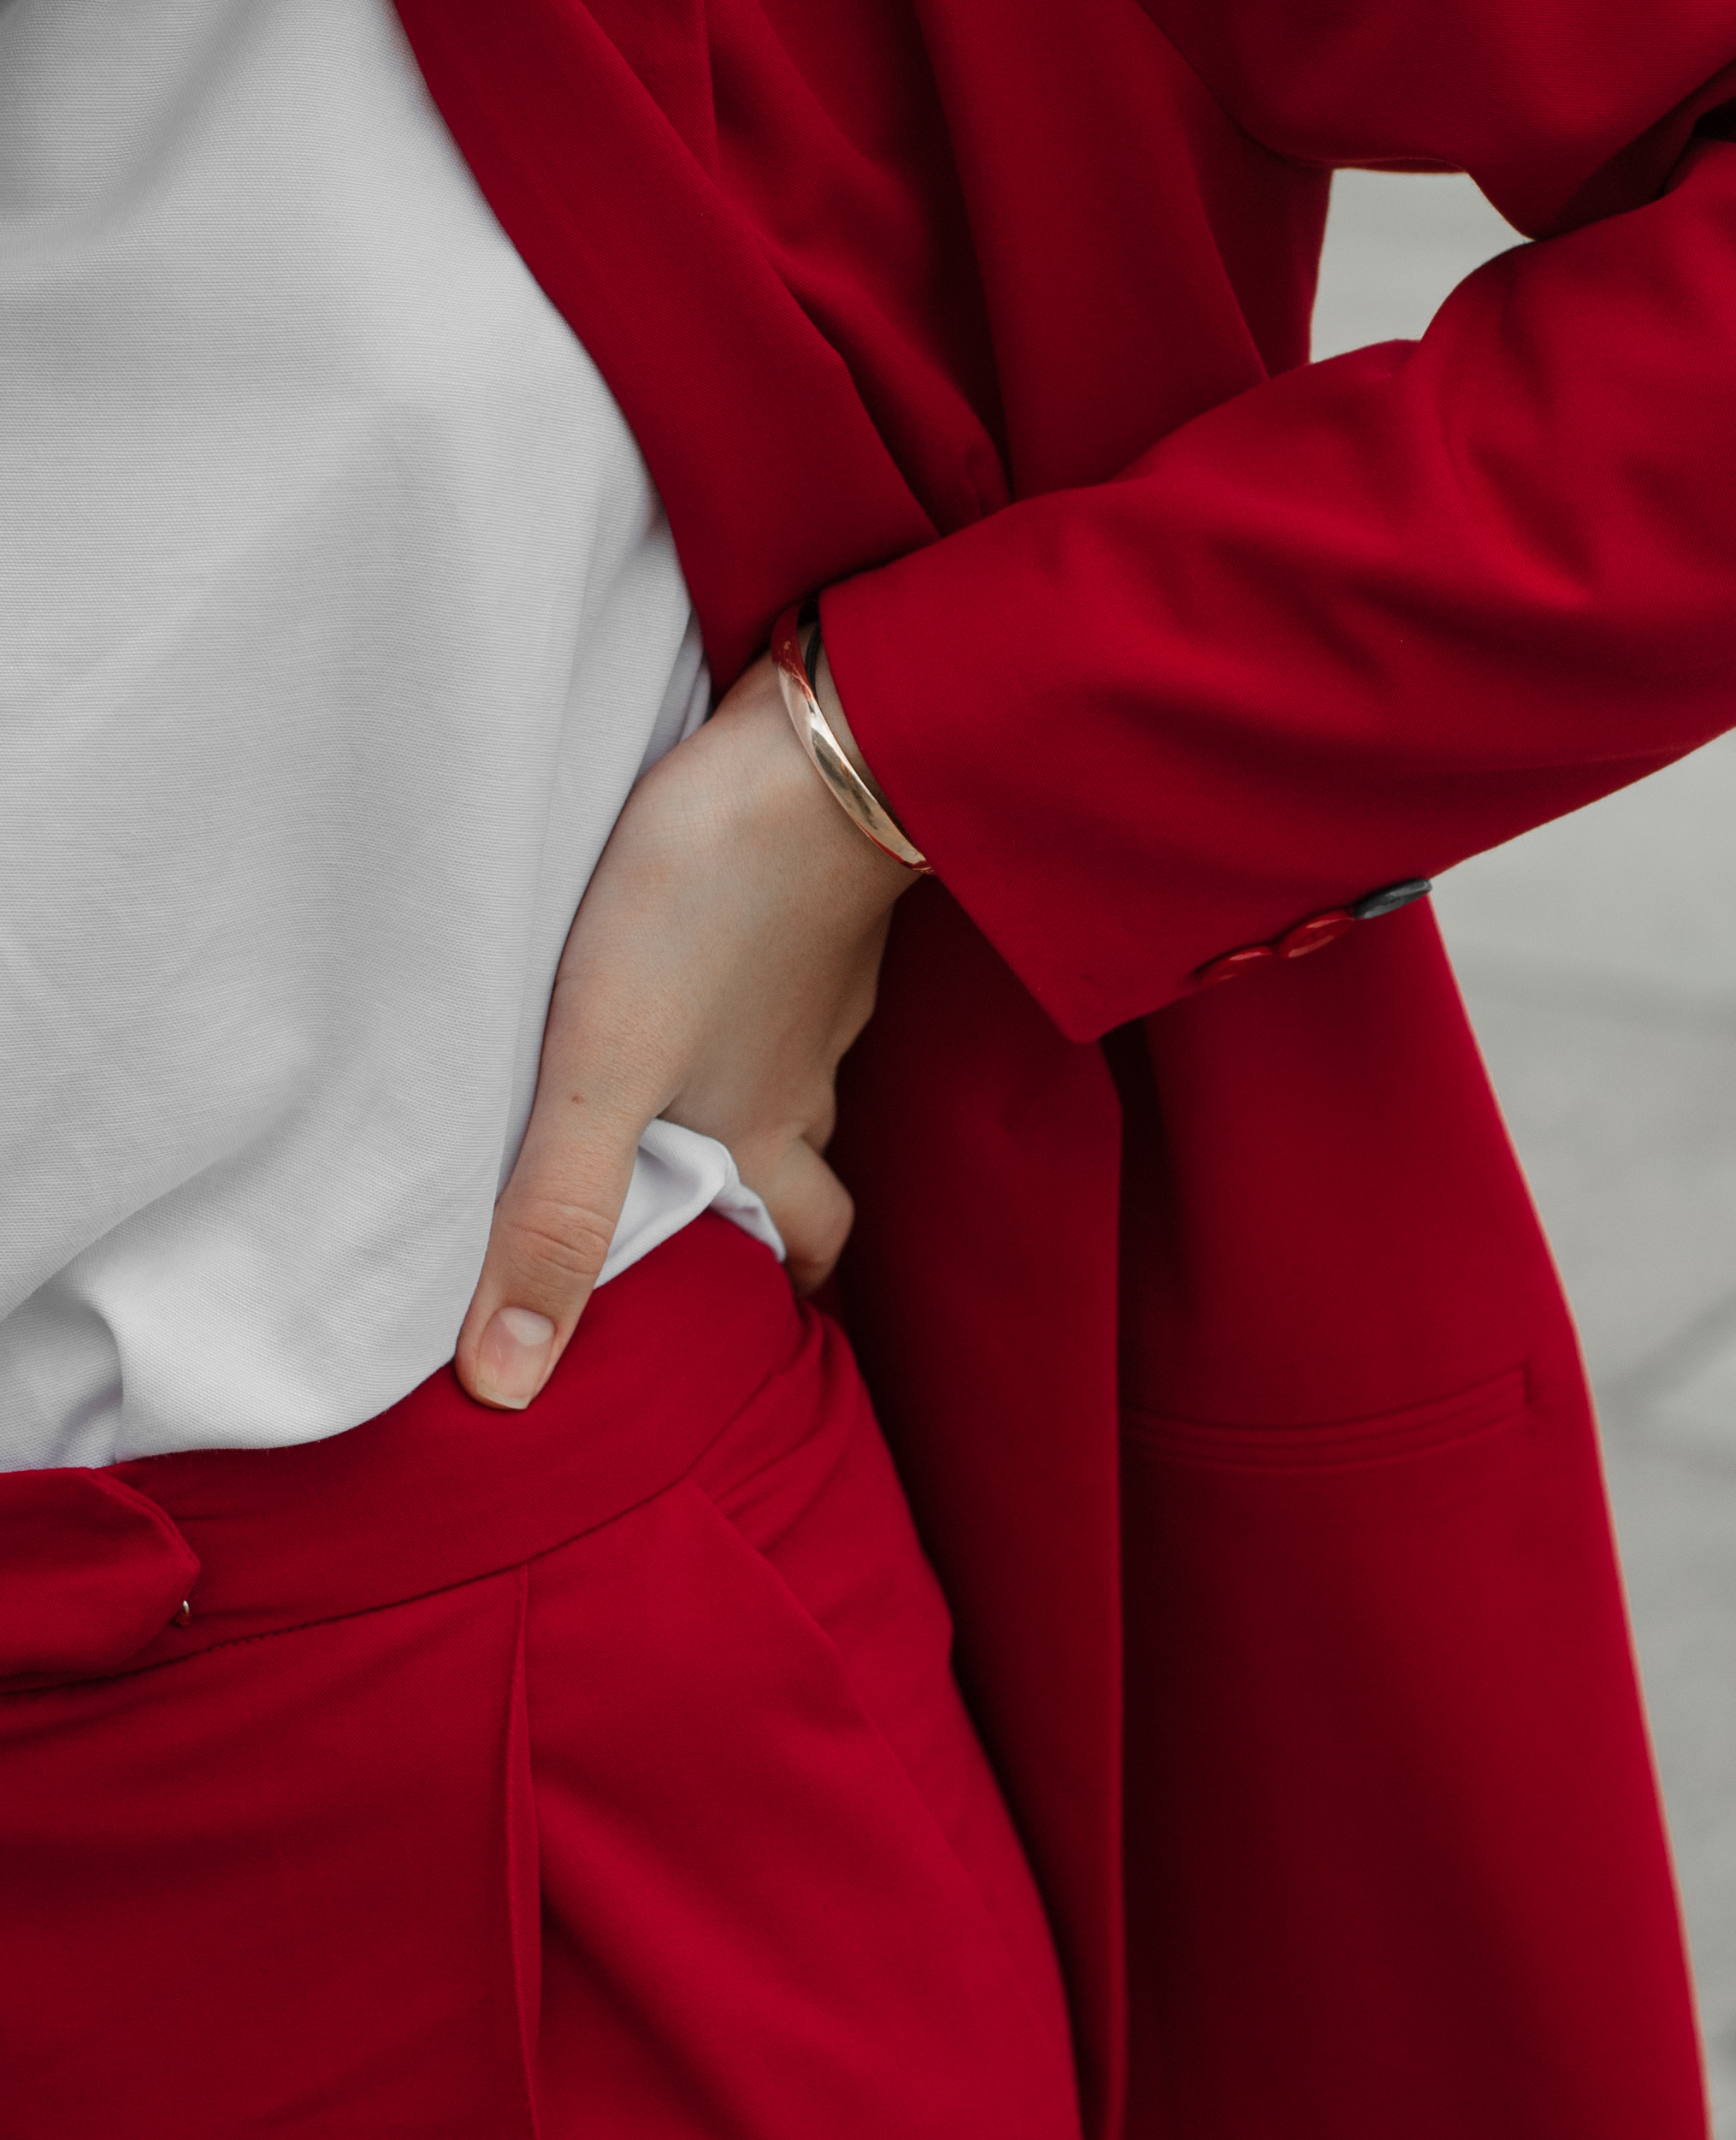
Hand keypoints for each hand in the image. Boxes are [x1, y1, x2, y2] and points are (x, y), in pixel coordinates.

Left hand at [455, 654, 917, 1409]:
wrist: (818, 754)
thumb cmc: (706, 907)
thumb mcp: (603, 1071)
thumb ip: (557, 1217)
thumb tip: (509, 1386)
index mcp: (763, 1133)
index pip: (804, 1246)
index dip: (790, 1291)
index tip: (758, 1327)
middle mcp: (804, 1075)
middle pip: (819, 1174)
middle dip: (791, 1220)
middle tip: (742, 1241)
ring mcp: (823, 987)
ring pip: (804, 1075)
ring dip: (765, 1107)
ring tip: (696, 1112)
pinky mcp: (818, 903)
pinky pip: (798, 982)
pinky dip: (764, 1004)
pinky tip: (715, 973)